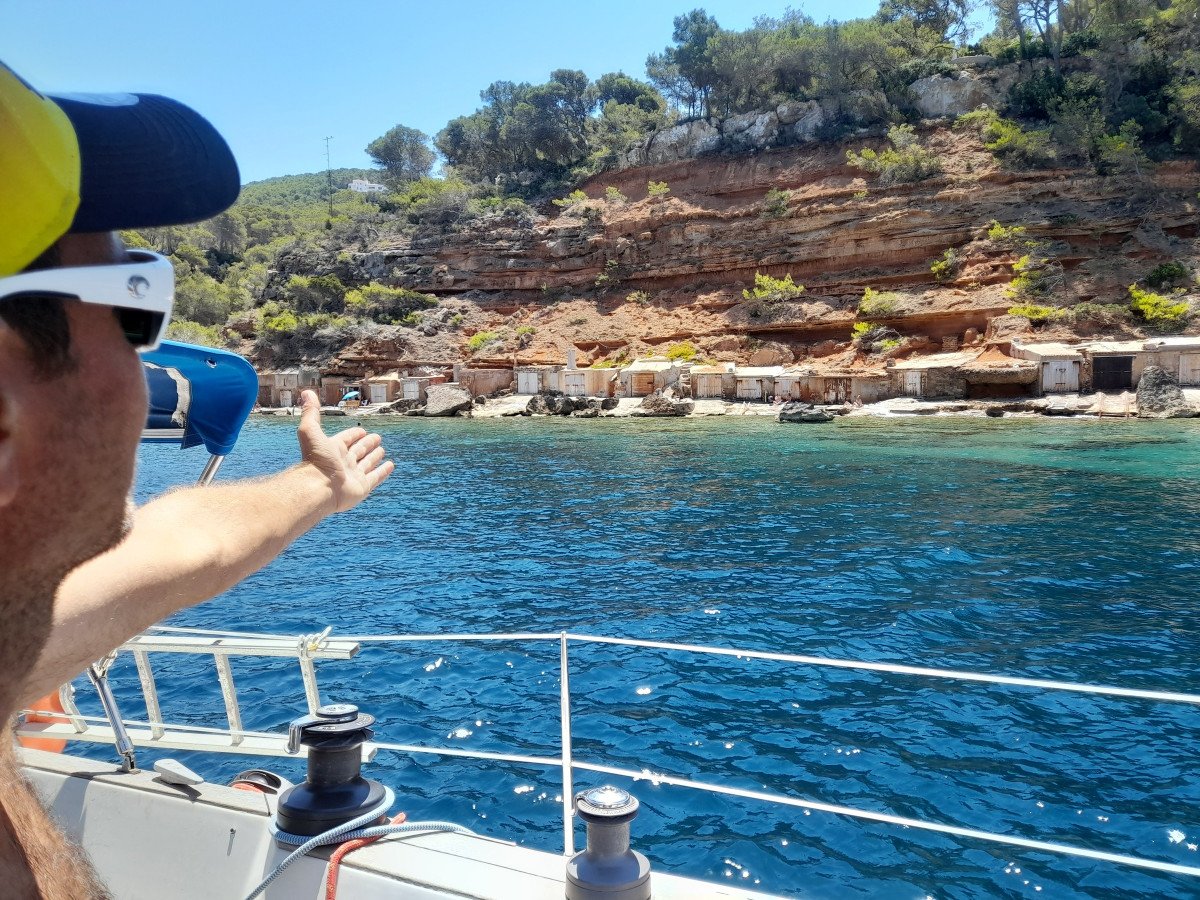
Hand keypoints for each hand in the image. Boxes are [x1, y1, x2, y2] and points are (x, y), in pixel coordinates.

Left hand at [296, 390, 393, 513]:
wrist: (319, 488)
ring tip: (382, 450)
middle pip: (358, 450)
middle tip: (376, 437)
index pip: (346, 439)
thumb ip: (311, 413)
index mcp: (333, 449)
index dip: (353, 434)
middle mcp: (344, 462)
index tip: (361, 430)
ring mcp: (354, 475)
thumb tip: (306, 392)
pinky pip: (376, 477)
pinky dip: (383, 472)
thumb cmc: (315, 460)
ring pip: (367, 463)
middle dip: (367, 444)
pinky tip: (390, 465)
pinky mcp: (363, 487)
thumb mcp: (310, 431)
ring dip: (374, 457)